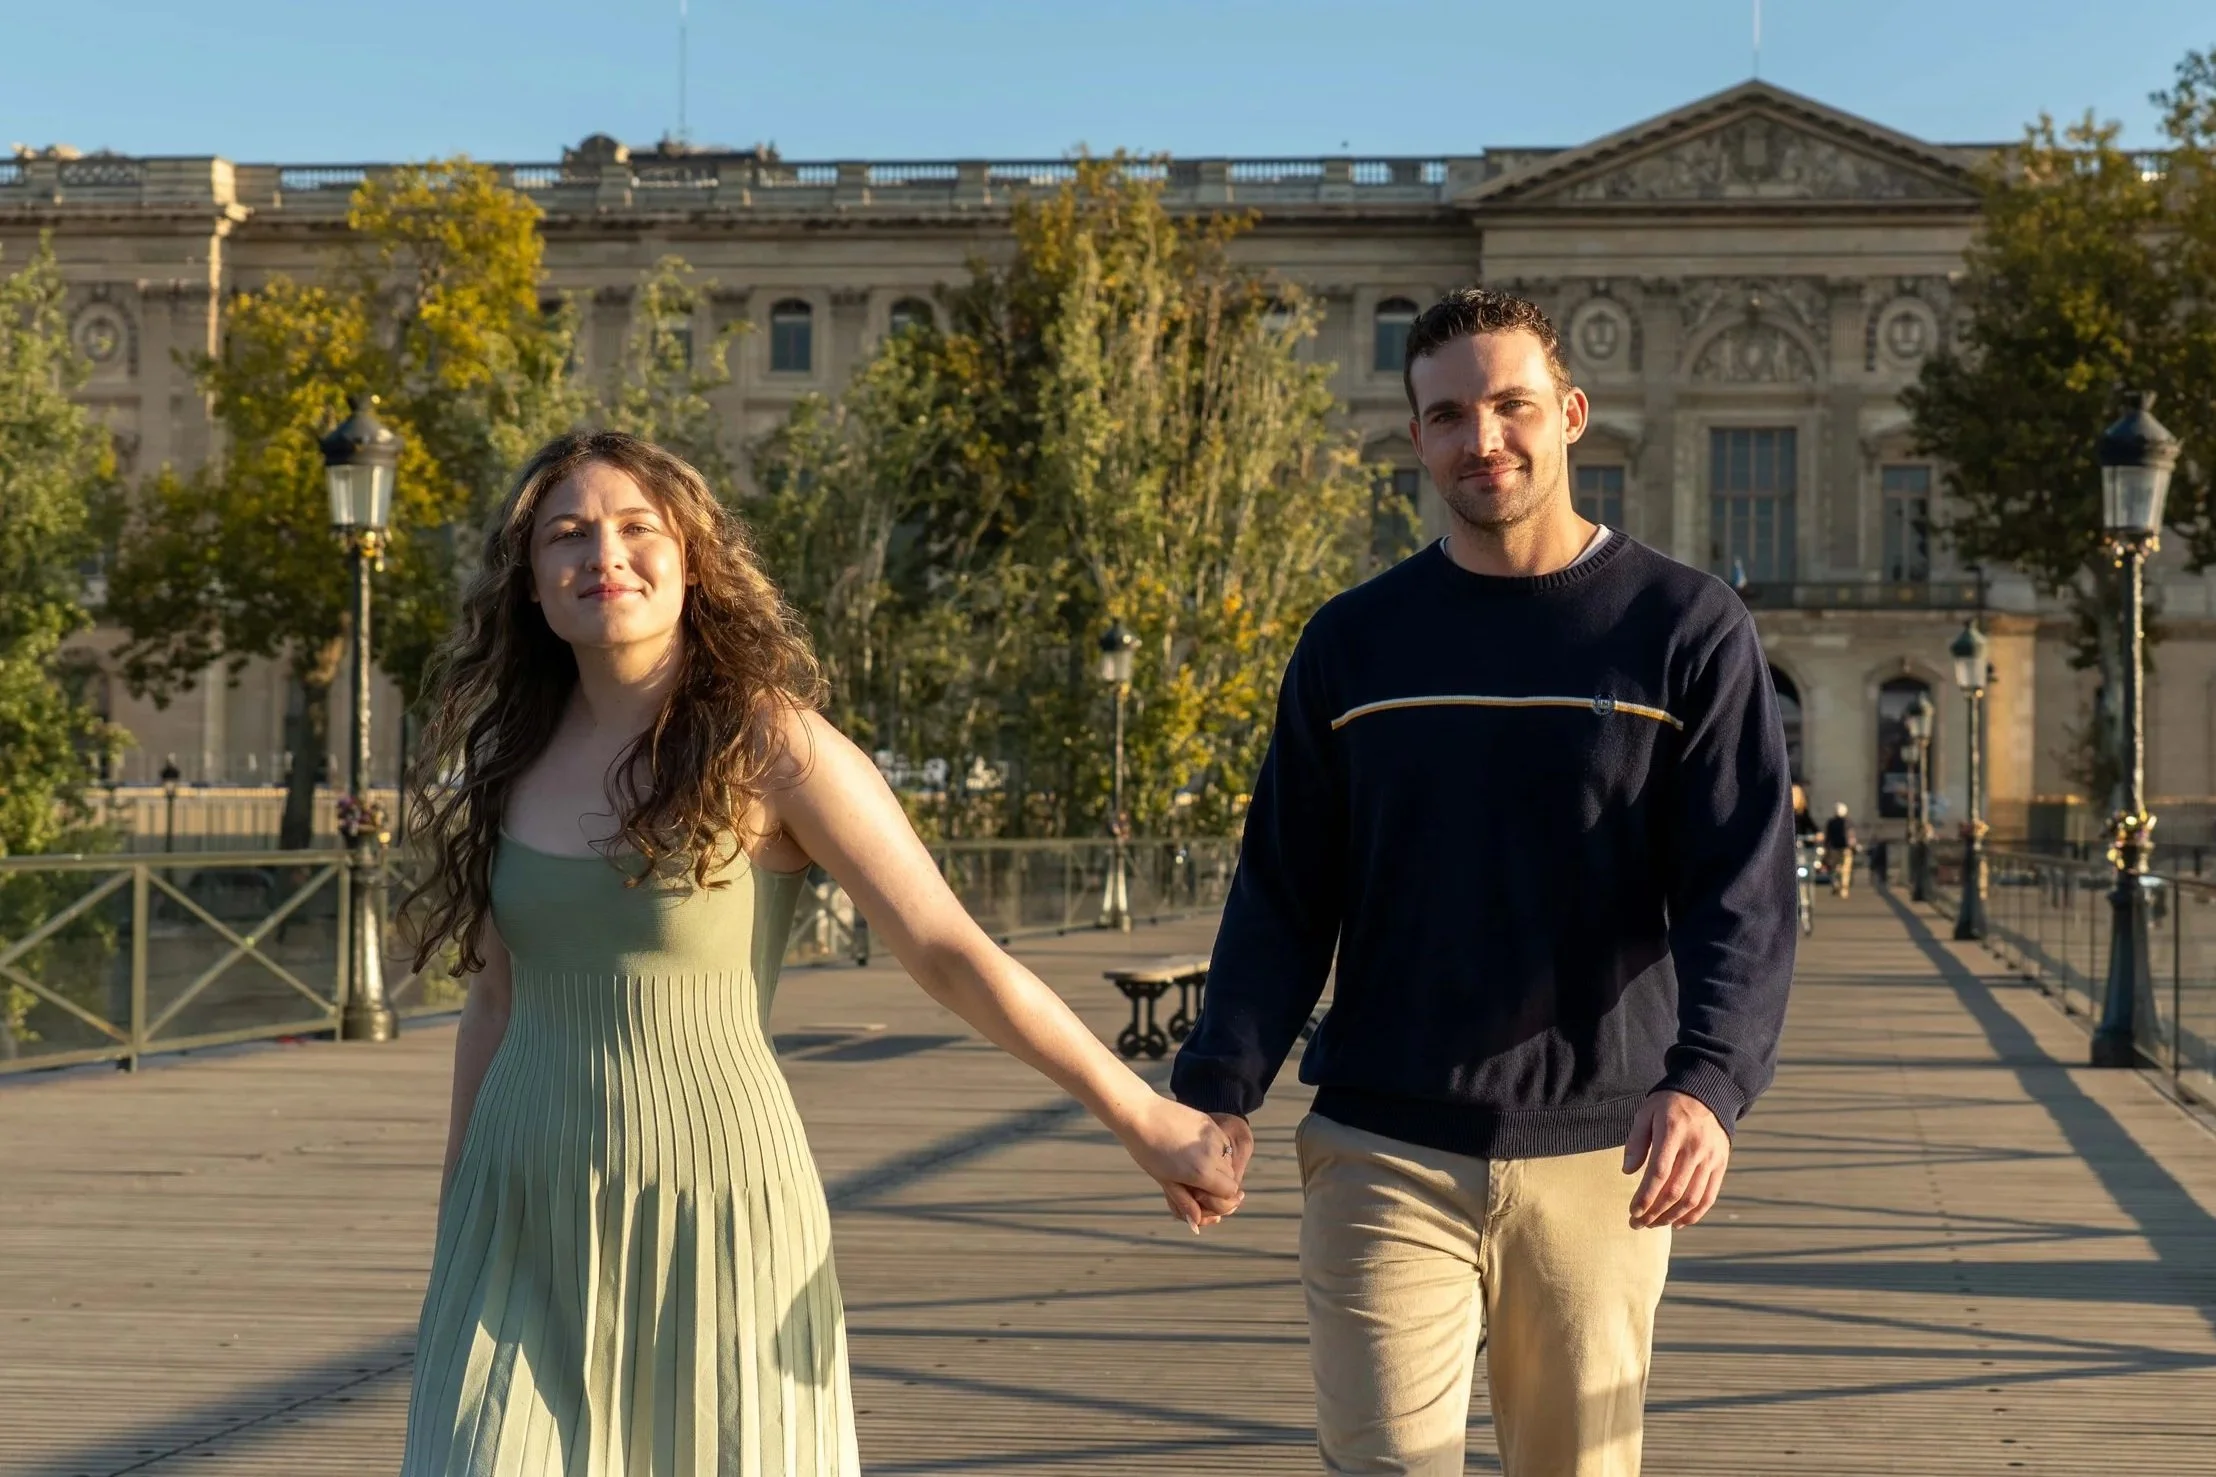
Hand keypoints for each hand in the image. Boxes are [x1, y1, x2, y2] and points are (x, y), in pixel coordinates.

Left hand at [1117, 1097, 1245, 1231]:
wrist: (1139, 1114)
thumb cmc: (1147, 1150)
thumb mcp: (1165, 1180)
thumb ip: (1184, 1201)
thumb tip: (1196, 1221)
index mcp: (1201, 1172)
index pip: (1229, 1192)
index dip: (1219, 1199)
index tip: (1205, 1199)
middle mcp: (1213, 1154)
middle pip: (1230, 1178)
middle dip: (1218, 1185)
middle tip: (1200, 1185)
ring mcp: (1213, 1136)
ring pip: (1228, 1160)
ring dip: (1218, 1168)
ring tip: (1196, 1165)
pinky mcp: (1210, 1123)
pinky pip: (1222, 1142)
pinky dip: (1216, 1151)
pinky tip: (1197, 1150)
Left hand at [1623, 1089, 1730, 1228]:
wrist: (1708, 1094)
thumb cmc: (1669, 1105)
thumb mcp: (1646, 1113)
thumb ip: (1636, 1141)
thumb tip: (1627, 1172)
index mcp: (1674, 1132)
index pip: (1658, 1173)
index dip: (1645, 1196)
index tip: (1632, 1211)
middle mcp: (1695, 1147)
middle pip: (1675, 1190)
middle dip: (1654, 1213)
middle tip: (1636, 1224)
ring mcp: (1711, 1158)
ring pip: (1692, 1199)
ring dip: (1671, 1217)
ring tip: (1653, 1225)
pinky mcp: (1721, 1166)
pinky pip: (1709, 1197)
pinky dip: (1694, 1215)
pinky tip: (1677, 1223)